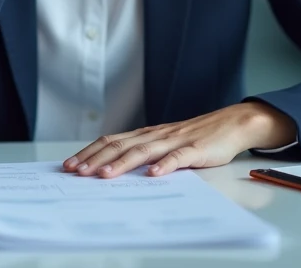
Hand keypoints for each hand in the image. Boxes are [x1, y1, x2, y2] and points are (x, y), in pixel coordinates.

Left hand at [62, 102, 296, 178]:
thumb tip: (113, 169)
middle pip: (120, 145)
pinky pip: (178, 158)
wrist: (230, 124)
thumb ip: (144, 154)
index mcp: (146, 135)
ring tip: (104, 175)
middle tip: (76, 172)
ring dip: (121, 163)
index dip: (89, 152)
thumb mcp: (165, 144)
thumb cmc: (196, 137)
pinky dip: (165, 165)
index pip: (111, 141)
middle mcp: (155, 135)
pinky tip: (154, 174)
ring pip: (143, 151)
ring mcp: (174, 141)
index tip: (70, 165)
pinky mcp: (195, 149)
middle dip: (96, 159)